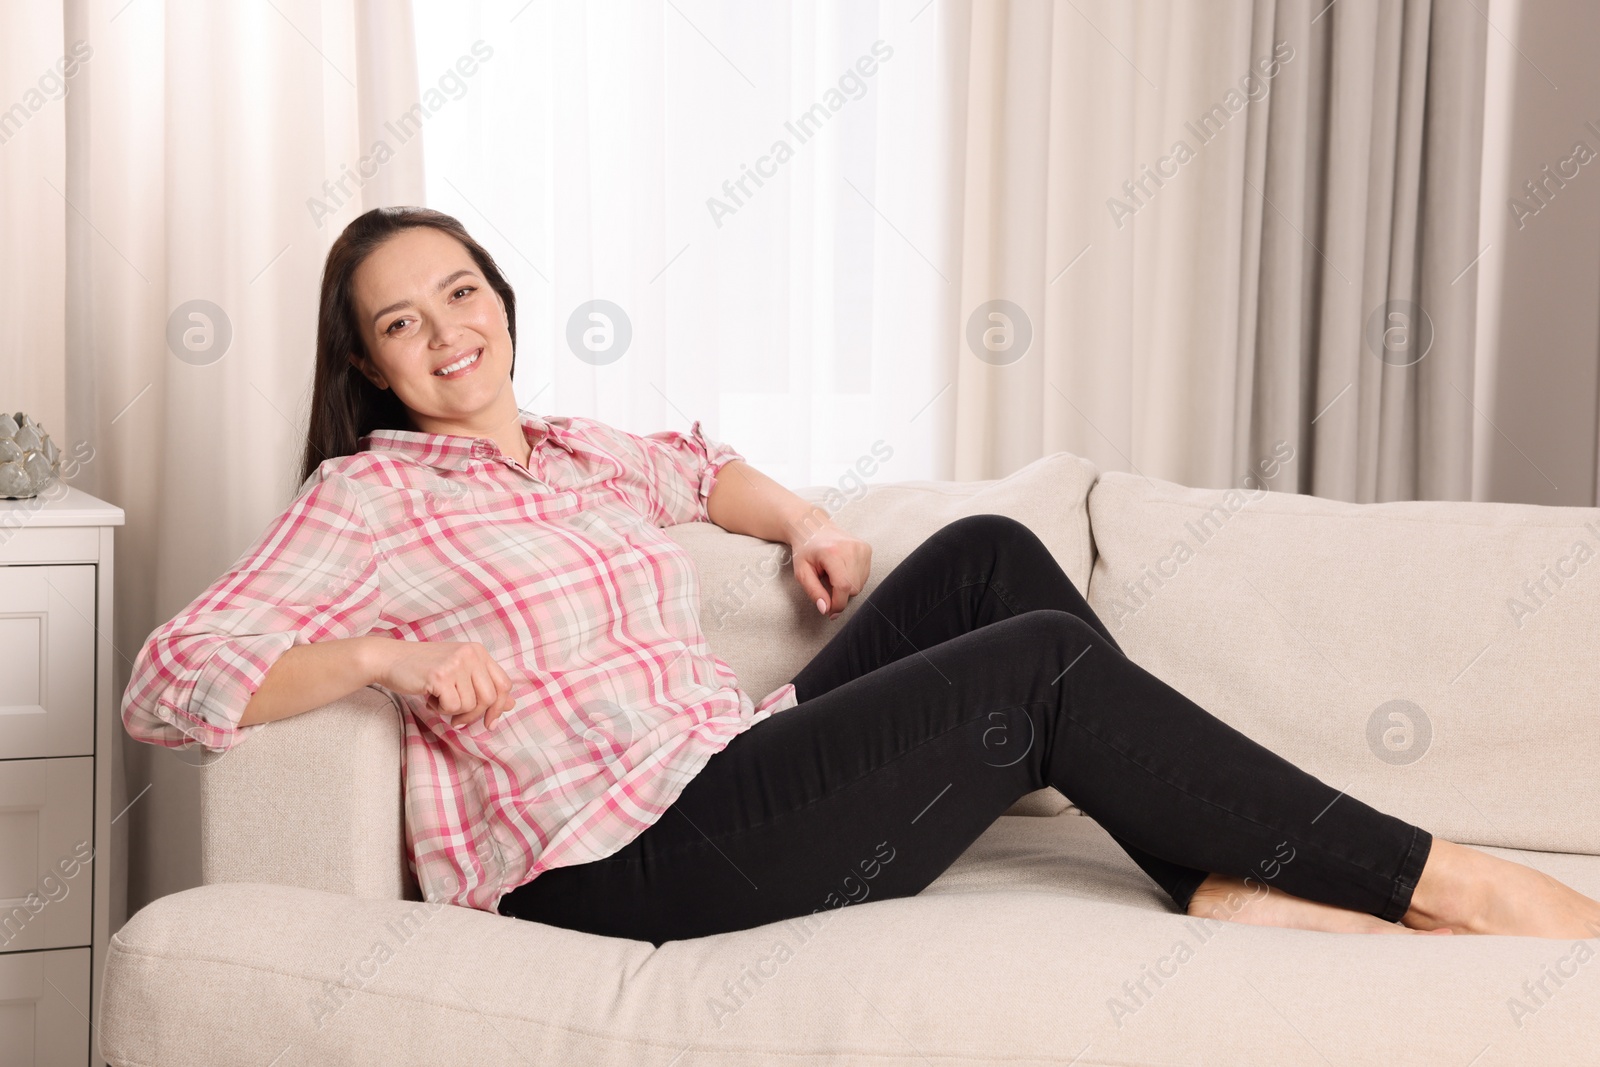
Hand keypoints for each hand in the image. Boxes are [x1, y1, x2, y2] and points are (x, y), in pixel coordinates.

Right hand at [373, 639, 514, 729]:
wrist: (390, 659)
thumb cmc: (424, 668)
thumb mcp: (459, 672)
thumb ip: (483, 685)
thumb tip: (511, 704)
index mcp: (478, 652)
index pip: (504, 684)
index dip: (500, 707)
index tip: (490, 723)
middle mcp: (471, 654)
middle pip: (490, 698)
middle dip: (474, 715)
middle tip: (457, 719)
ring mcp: (456, 663)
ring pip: (469, 705)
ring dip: (453, 711)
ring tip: (438, 699)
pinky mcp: (440, 675)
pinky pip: (452, 706)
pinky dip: (440, 709)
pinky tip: (429, 697)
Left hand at [790, 520, 871, 617]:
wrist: (813, 527)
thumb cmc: (805, 549)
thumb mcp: (802, 572)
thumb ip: (814, 592)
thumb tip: (826, 609)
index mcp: (833, 552)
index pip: (843, 587)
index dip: (838, 604)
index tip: (830, 612)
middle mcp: (851, 548)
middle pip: (853, 588)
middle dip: (840, 594)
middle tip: (826, 584)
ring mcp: (861, 547)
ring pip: (860, 584)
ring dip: (846, 586)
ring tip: (833, 574)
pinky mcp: (867, 549)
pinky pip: (864, 576)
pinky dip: (853, 578)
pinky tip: (842, 569)